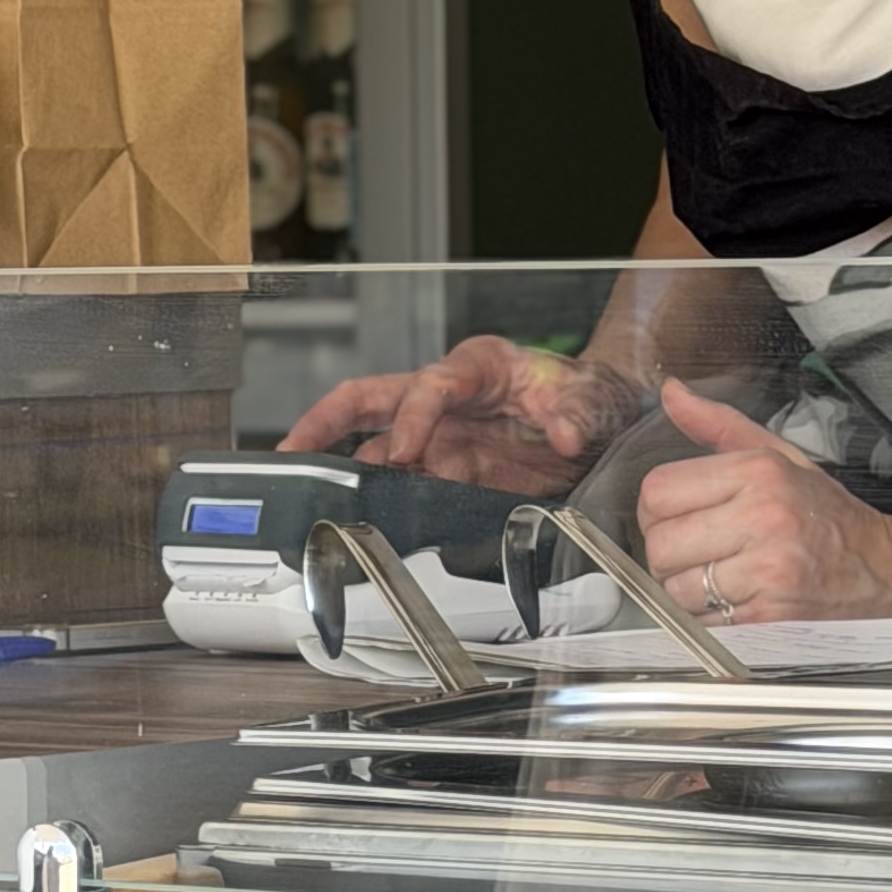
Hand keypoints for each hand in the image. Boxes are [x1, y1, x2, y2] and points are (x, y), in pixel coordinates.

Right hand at [278, 335, 644, 490]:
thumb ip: (574, 412)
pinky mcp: (444, 471)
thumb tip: (566, 432)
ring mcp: (439, 437)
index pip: (430, 384)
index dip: (414, 416)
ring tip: (307, 501)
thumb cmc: (585, 393)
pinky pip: (401, 486)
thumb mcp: (588, 395)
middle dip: (324, 422)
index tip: (405, 449)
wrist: (600, 422)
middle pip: (369, 401)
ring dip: (342, 474)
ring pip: (375, 450)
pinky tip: (353, 524)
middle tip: (291, 452)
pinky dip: (375, 504)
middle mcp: (443, 399)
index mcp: (474, 367)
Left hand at [634, 379, 891, 626]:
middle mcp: (763, 518)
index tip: (679, 516)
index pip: (658, 491)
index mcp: (759, 472)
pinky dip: (709, 619)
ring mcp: (769, 571)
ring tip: (721, 579)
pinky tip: (738, 600)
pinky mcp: (772, 616)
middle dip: (669, 553)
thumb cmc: (829, 516)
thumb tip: (670, 392)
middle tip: (699, 552)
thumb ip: (719, 426)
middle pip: (660, 543)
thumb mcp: (780, 458)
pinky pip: (703, 623)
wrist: (890, 571)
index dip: (657, 509)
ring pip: (676, 589)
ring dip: (687, 591)